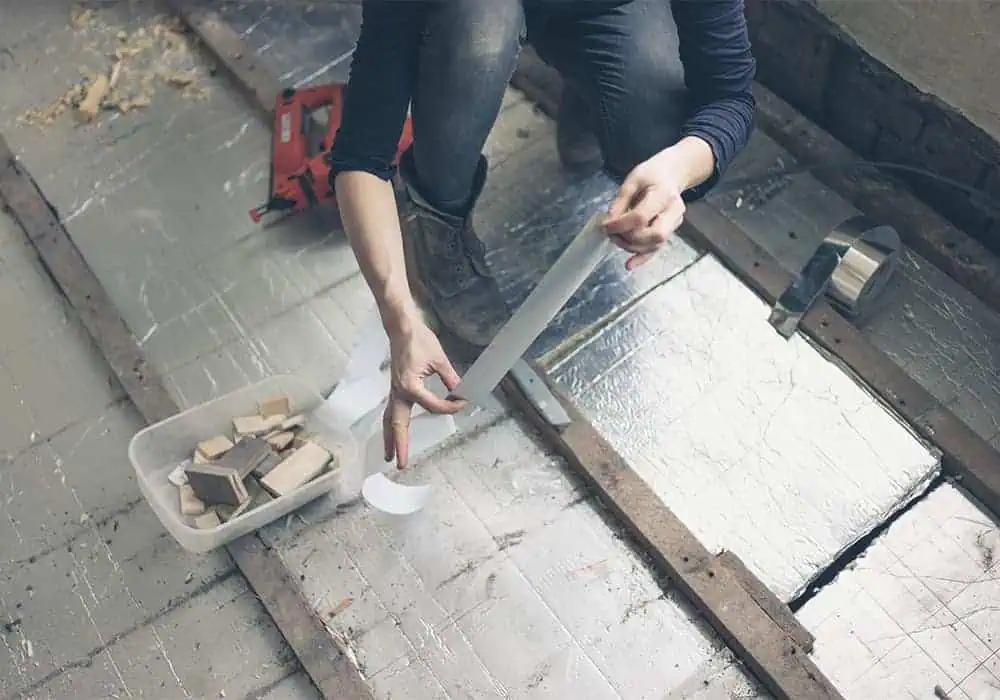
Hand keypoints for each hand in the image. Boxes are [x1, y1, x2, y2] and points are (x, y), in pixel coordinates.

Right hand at [383, 321, 465, 467]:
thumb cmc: (419, 341)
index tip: (463, 402)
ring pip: (390, 420)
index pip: (433, 406)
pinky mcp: (395, 388)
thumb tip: (462, 393)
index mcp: (410, 386)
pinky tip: (392, 432)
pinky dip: (390, 424)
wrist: (402, 328)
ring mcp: (394, 391)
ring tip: (388, 456)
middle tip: (400, 464)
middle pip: (397, 424)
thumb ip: (451, 378)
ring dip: (389, 438)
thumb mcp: (440, 360)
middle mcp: (399, 392)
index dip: (450, 407)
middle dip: (399, 445)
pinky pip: (391, 411)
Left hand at [603, 137, 713, 270]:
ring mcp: (674, 224)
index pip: (641, 217)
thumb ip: (621, 201)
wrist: (672, 174)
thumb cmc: (652, 174)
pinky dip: (642, 258)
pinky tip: (629, 265)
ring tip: (616, 238)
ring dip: (632, 247)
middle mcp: (673, 211)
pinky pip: (656, 249)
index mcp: (663, 195)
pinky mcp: (670, 231)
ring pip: (654, 245)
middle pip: (654, 235)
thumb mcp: (633, 179)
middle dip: (629, 238)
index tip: (605, 226)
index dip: (620, 225)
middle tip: (612, 233)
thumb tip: (609, 221)